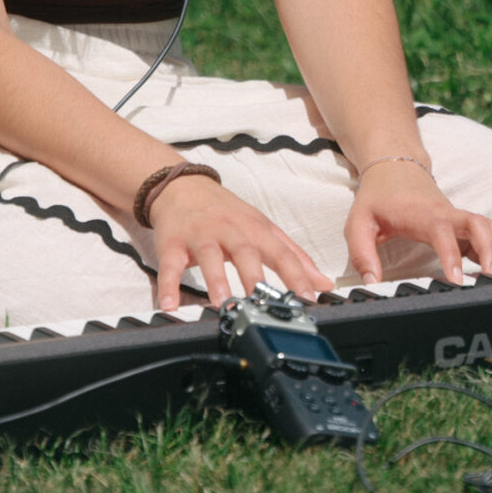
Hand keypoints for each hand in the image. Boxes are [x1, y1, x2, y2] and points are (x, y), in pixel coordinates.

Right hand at [145, 175, 330, 310]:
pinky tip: (169, 306)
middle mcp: (230, 230)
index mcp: (256, 229)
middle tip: (263, 304)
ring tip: (222, 304)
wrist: (182, 186)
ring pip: (209, 257)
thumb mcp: (263, 228)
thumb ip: (293, 257)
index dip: (296, 275)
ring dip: (216, 281)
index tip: (307, 298)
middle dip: (255, 277)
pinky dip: (168, 286)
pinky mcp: (173, 244)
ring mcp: (201, 236)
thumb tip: (323, 283)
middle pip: (246, 252)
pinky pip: (170, 266)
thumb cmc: (227, 212)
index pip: (281, 253)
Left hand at [344, 160, 491, 284]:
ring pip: (489, 227)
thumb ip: (362, 254)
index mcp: (421, 214)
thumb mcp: (358, 224)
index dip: (452, 254)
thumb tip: (371, 283)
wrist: (393, 167)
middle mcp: (445, 213)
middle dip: (491, 250)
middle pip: (478, 225)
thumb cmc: (377, 198)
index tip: (458, 280)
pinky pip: (488, 233)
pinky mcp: (461, 224)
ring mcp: (456, 217)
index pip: (442, 231)